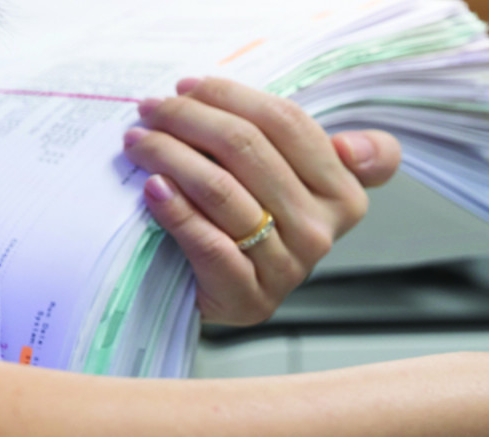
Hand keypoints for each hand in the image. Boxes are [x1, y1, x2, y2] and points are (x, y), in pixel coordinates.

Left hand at [122, 77, 402, 325]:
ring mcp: (287, 267)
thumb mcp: (303, 179)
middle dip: (189, 118)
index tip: (190, 87)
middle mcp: (322, 230)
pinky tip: (152, 188)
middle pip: (248, 148)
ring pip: (222, 190)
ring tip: (138, 141)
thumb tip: (350, 148)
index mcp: (345, 194)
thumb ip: (349, 153)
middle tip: (152, 109)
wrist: (223, 291)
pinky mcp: (249, 298)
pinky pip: (208, 243)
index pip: (288, 123)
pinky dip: (175, 210)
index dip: (232, 96)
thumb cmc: (255, 220)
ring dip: (168, 155)